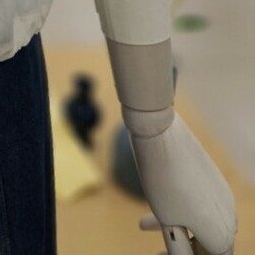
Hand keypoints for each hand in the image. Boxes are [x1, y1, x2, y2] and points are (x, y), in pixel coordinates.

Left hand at [126, 111, 235, 254]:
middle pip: (208, 243)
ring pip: (200, 221)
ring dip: (177, 227)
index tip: (162, 253)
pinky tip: (154, 204)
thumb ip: (179, 246)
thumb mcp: (168, 222)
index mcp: (222, 233)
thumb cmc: (163, 181)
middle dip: (182, 246)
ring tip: (144, 223)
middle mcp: (229, 214)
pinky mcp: (210, 176)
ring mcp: (221, 193)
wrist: (160, 130)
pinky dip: (179, 209)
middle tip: (157, 248)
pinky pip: (199, 202)